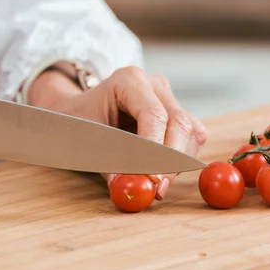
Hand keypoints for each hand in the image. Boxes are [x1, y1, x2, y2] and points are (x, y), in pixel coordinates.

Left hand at [28, 65, 208, 199]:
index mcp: (128, 80)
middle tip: (157, 189)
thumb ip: (109, 164)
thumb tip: (128, 187)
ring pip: (191, 132)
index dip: (156, 149)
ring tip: (153, 184)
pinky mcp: (175, 113)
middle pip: (180, 123)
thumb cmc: (80, 120)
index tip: (152, 178)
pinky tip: (158, 172)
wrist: (78, 111)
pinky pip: (190, 139)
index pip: (153, 115)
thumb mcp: (87, 140)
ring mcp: (167, 97)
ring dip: (177, 163)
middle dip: (171, 161)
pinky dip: (178, 160)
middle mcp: (153, 85)